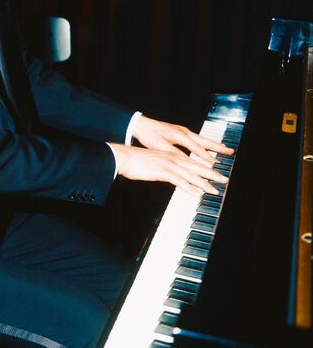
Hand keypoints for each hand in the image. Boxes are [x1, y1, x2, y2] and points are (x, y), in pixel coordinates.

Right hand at [110, 143, 228, 196]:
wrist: (125, 157)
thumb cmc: (136, 161)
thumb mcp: (154, 163)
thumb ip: (165, 168)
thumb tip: (172, 176)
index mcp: (171, 155)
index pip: (192, 162)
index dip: (205, 167)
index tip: (216, 172)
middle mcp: (173, 158)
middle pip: (196, 166)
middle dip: (212, 173)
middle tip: (224, 179)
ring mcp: (169, 164)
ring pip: (191, 174)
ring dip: (204, 183)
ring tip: (215, 190)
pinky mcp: (163, 171)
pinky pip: (180, 181)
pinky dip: (190, 188)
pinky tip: (197, 194)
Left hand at [131, 115, 232, 164]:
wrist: (141, 125)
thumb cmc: (149, 135)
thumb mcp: (161, 146)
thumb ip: (175, 154)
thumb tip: (187, 162)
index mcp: (180, 135)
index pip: (197, 149)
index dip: (207, 158)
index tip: (216, 165)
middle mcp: (184, 131)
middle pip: (205, 140)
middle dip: (218, 147)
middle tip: (230, 152)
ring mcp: (183, 130)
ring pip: (202, 138)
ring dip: (214, 144)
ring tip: (224, 149)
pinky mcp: (180, 130)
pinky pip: (197, 138)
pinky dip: (205, 143)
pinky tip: (208, 147)